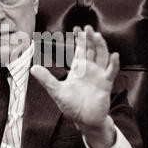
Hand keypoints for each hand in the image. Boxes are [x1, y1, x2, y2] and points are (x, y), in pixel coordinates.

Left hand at [30, 25, 118, 147]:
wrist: (85, 120)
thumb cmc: (72, 106)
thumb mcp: (57, 91)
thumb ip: (47, 79)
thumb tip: (33, 68)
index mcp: (78, 69)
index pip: (80, 50)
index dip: (79, 39)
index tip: (76, 28)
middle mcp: (90, 69)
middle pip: (91, 50)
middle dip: (89, 38)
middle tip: (87, 28)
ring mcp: (99, 75)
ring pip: (102, 57)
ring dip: (101, 46)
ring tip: (97, 36)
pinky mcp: (106, 84)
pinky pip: (111, 72)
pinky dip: (114, 64)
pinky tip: (114, 56)